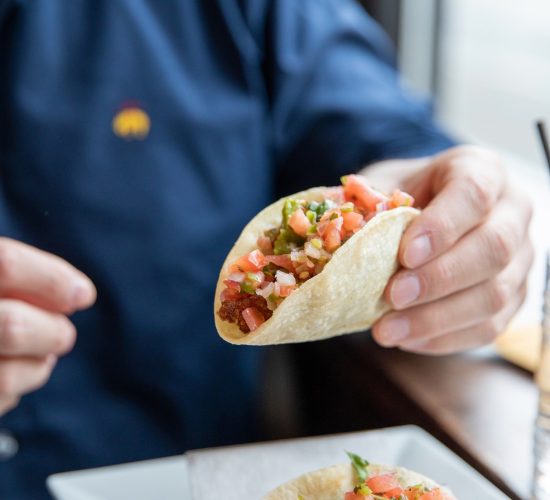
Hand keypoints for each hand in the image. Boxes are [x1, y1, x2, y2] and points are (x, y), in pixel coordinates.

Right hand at [0, 238, 95, 414]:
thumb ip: (18, 276)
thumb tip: (77, 294)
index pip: (7, 264)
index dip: (52, 278)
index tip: (82, 294)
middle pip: (12, 326)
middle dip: (51, 332)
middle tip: (62, 334)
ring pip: (5, 376)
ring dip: (37, 366)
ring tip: (40, 356)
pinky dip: (13, 391)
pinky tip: (10, 376)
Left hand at [369, 145, 532, 353]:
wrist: (426, 213)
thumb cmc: (403, 197)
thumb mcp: (381, 186)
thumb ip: (366, 202)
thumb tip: (334, 231)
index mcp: (481, 170)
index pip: (473, 193)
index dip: (441, 226)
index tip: (404, 254)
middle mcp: (512, 211)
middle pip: (492, 248)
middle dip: (438, 278)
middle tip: (391, 297)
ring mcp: (519, 257)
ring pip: (494, 295)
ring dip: (436, 319)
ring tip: (387, 331)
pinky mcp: (513, 296)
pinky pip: (489, 326)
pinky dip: (444, 337)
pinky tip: (407, 339)